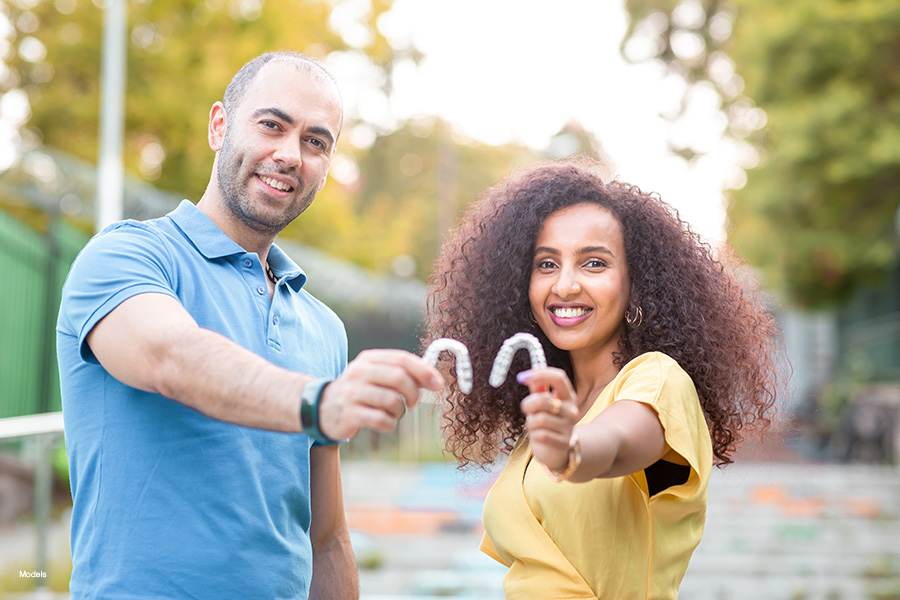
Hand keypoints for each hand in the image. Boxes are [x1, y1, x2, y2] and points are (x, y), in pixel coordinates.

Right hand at [316, 349, 442, 440]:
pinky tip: (384, 422)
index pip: (402, 359)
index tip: (438, 384)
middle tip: (413, 403)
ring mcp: (352, 393)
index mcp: (369, 359)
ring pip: (392, 401)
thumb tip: (433, 379)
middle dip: (414, 393)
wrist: (323, 408)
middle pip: (399, 378)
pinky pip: (382, 420)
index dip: (423, 371)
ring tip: (394, 412)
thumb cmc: (360, 391)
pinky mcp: (349, 414)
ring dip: (400, 411)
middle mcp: (359, 372)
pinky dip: (390, 424)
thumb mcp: (377, 376)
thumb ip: (403, 374)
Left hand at [518, 367, 579, 473]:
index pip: (559, 378)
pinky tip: (538, 437)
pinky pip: (540, 435)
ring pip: (539, 419)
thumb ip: (537, 389)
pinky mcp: (564, 442)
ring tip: (534, 426)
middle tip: (526, 409)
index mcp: (568, 396)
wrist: (556, 450)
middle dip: (528, 404)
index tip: (522, 377)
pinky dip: (534, 435)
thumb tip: (527, 376)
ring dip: (530, 423)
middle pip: (544, 400)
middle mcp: (571, 410)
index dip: (540, 374)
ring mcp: (569, 427)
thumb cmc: (547, 422)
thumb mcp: (541, 403)